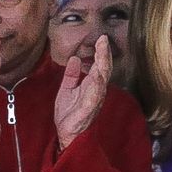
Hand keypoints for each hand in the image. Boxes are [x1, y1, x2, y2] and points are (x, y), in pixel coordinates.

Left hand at [55, 35, 110, 149]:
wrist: (66, 133)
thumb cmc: (69, 114)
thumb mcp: (66, 89)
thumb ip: (71, 75)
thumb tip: (74, 58)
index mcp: (91, 84)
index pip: (99, 64)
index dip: (101, 51)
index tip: (101, 38)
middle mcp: (96, 90)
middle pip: (104, 68)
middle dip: (105, 53)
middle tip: (103, 39)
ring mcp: (95, 98)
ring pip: (102, 77)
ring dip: (103, 63)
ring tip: (102, 50)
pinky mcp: (89, 107)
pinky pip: (95, 94)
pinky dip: (97, 83)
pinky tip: (97, 74)